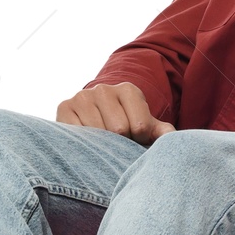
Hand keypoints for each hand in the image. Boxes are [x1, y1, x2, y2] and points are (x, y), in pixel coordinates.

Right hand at [57, 82, 174, 144]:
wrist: (95, 118)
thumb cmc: (127, 126)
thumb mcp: (147, 127)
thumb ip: (162, 132)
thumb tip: (170, 138)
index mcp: (128, 90)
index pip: (139, 126)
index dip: (139, 140)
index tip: (134, 138)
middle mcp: (104, 89)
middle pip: (118, 130)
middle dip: (120, 143)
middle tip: (117, 142)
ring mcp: (82, 96)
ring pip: (96, 133)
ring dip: (101, 145)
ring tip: (102, 142)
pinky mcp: (64, 107)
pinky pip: (76, 133)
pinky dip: (83, 143)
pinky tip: (87, 141)